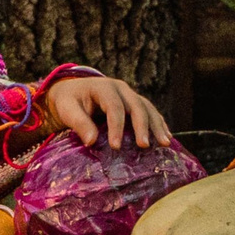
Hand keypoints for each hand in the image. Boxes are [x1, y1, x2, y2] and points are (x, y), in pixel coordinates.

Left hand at [44, 76, 171, 149]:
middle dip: (142, 126)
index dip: (116, 126)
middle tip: (145, 145)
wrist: (73, 92)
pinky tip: (166, 137)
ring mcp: (130, 95)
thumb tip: (91, 142)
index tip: (115, 147)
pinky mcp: (135, 103)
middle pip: (136, 105)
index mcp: (103, 87)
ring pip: (148, 108)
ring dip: (157, 125)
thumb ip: (79, 123)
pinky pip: (150, 112)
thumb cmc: (69, 102)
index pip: (114, 106)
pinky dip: (159, 124)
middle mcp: (120, 88)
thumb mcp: (68, 110)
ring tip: (164, 143)